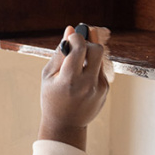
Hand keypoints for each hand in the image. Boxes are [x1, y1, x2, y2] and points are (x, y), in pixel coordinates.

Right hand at [39, 25, 110, 150]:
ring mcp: (99, 87)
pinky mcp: (105, 89)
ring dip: (89, 55)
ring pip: (100, 58)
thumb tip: (70, 29)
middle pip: (97, 49)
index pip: (79, 47)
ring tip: (77, 62)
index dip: (76, 37)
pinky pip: (100, 69)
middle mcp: (87, 83)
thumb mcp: (49, 76)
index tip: (71, 36)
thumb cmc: (52, 98)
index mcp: (69, 80)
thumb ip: (60, 52)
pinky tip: (81, 76)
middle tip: (77, 46)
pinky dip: (91, 67)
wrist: (65, 125)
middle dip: (87, 43)